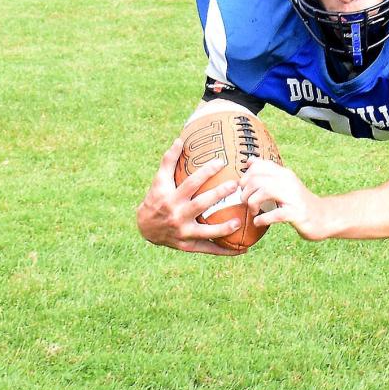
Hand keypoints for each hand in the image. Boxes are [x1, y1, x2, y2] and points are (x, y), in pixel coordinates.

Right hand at [136, 138, 246, 255]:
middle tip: (236, 185)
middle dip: (218, 195)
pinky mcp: (188, 246)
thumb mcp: (159, 180)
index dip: (205, 172)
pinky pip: (209, 249)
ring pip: (206, 232)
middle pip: (200, 205)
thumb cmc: (156, 199)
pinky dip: (226, 250)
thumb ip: (169, 160)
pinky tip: (243, 249)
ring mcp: (183, 233)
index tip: (222, 161)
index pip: (190, 183)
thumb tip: (180, 139)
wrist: (145, 228)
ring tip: (239, 222)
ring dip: (223, 228)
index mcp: (171, 199)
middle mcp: (177, 216)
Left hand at [242, 158, 326, 240]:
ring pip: (264, 191)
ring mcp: (293, 197)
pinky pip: (274, 214)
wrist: (322, 217)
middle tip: (247, 202)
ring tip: (253, 211)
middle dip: (245, 192)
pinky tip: (258, 222)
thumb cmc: (298, 202)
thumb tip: (250, 161)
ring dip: (252, 203)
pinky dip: (262, 219)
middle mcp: (289, 181)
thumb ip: (268, 174)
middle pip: (257, 178)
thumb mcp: (284, 184)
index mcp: (284, 173)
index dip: (246, 177)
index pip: (259, 165)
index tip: (245, 188)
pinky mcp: (296, 213)